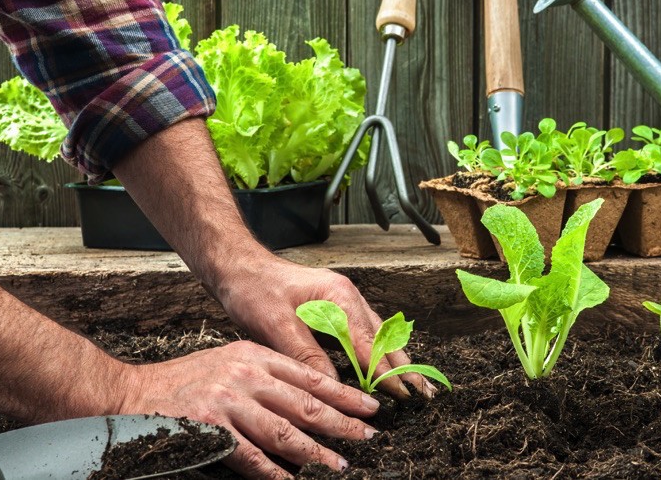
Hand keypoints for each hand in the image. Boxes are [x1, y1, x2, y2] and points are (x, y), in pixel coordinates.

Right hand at [120, 340, 379, 478]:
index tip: (369, 406)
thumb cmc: (184, 381)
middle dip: (342, 422)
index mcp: (254, 356)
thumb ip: (265, 376)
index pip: (309, 376)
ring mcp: (228, 402)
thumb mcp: (229, 362)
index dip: (343, 393)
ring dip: (316, 451)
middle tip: (368, 436)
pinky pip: (251, 457)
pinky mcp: (210, 429)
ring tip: (340, 464)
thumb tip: (307, 402)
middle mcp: (245, 375)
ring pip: (284, 431)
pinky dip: (275, 472)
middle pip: (305, 403)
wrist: (131, 392)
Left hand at [218, 258, 438, 399]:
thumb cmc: (254, 290)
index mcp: (338, 296)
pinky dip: (377, 351)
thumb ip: (306, 355)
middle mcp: (347, 296)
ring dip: (395, 359)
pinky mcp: (334, 307)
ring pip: (378, 334)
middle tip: (423, 393)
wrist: (238, 266)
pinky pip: (364, 332)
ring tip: (414, 384)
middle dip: (403, 366)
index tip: (402, 395)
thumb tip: (332, 387)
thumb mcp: (275, 325)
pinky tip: (385, 366)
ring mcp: (343, 300)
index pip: (369, 342)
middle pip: (383, 336)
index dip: (385, 372)